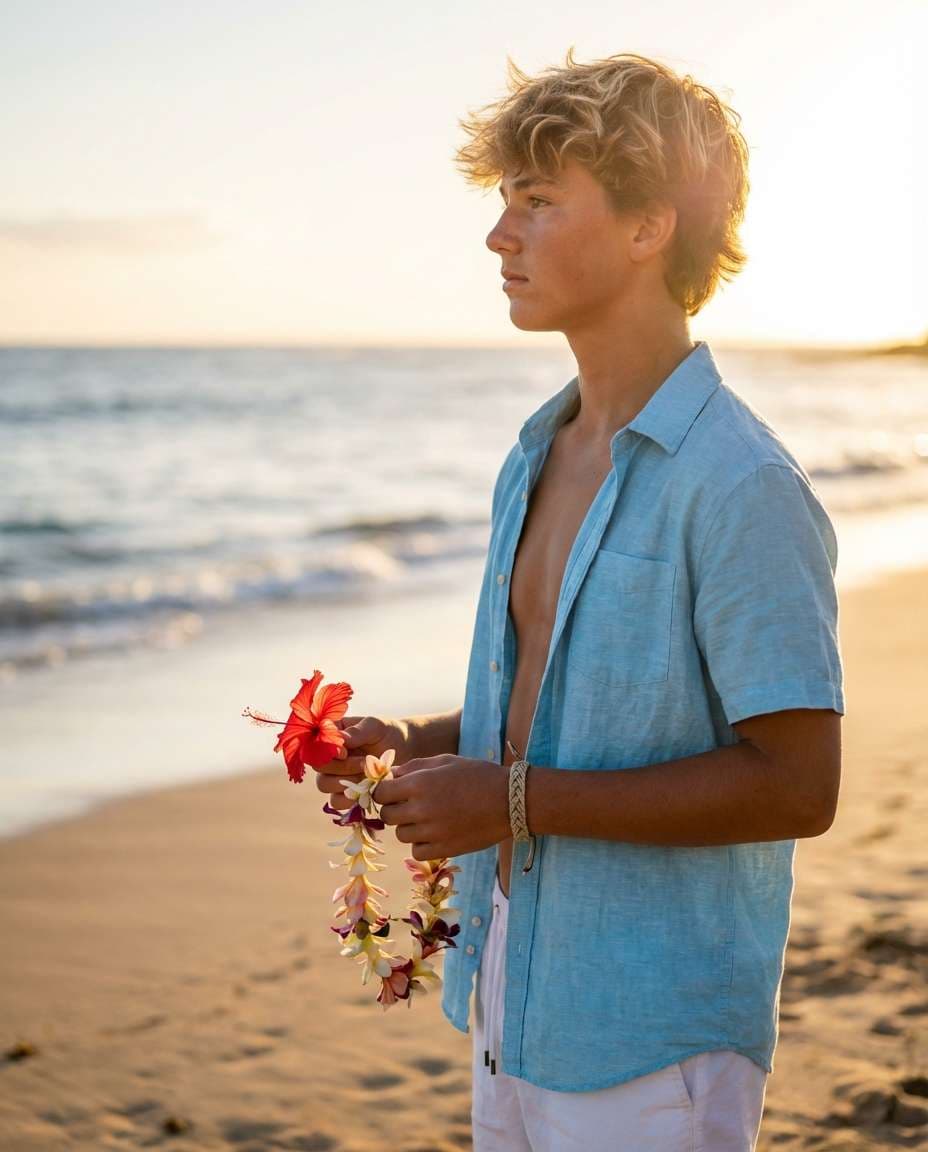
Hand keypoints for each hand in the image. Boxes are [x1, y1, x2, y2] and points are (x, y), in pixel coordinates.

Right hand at [314, 715, 414, 811]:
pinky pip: (336, 801)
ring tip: (369, 776)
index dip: (326, 752)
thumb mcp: (374, 726)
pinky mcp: (345, 792)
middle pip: (319, 767)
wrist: (405, 750)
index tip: (345, 753)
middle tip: (365, 763)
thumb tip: (340, 738)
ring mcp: (335, 775)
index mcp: (330, 734)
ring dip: (346, 782)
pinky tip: (367, 789)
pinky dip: (350, 798)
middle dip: (342, 767)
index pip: (315, 745)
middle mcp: (328, 756)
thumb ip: (357, 732)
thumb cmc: (387, 732)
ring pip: (324, 785)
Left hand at [373, 755, 509, 860]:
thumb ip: (415, 767)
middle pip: (387, 816)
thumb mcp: (446, 761)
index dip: (384, 792)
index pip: (381, 793)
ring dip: (408, 826)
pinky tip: (434, 833)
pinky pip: (417, 851)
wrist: (510, 800)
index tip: (393, 792)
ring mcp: (432, 831)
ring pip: (401, 834)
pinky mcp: (444, 849)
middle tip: (409, 805)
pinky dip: (421, 843)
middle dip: (394, 809)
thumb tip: (391, 775)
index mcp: (419, 783)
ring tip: (427, 818)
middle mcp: (421, 808)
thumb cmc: (478, 775)